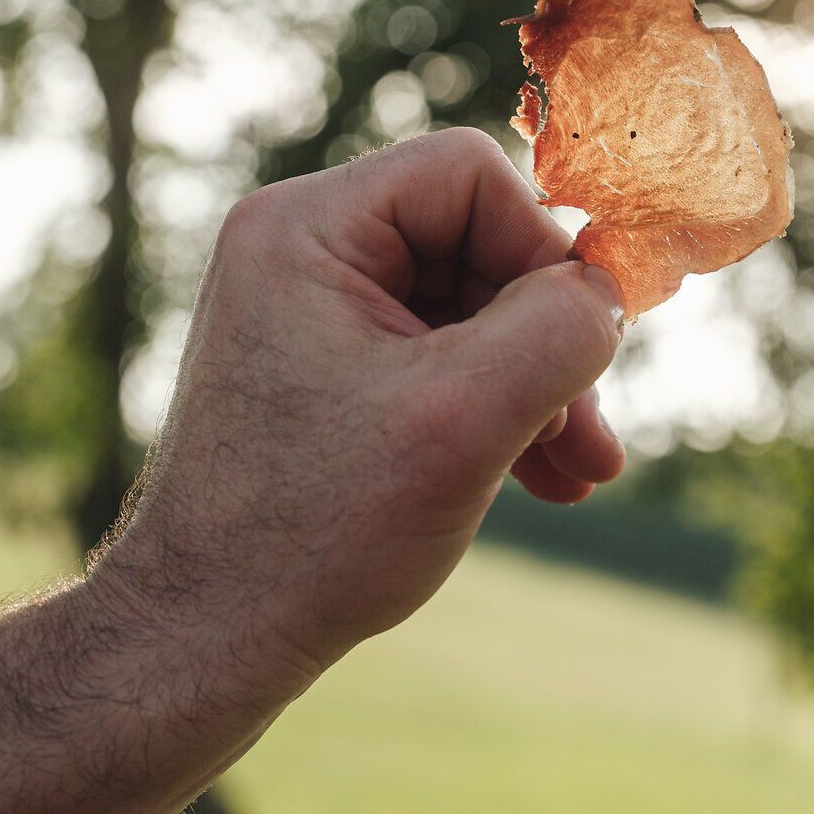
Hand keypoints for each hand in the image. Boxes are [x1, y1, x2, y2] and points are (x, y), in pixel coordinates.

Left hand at [93, 128, 625, 693]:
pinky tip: (543, 476)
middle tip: (586, 434)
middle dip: (547, 336)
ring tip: (576, 468)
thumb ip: (559, 330)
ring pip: (471, 305)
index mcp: (307, 228)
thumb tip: (608, 291)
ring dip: (534, 382)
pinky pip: (440, 354)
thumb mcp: (466, 418)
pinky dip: (494, 406)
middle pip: (478, 240)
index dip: (542, 249)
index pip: (469, 174)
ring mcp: (312, 311)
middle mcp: (301, 250)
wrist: (205, 639)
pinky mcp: (327, 369)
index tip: (577, 347)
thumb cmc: (316, 530)